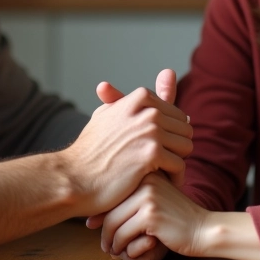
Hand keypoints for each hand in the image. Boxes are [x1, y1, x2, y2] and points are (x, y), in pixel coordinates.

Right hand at [61, 71, 192, 216]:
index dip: (170, 134)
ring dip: (177, 163)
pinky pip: (180, 165)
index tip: (159, 149)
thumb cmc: (91, 150)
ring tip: (163, 175)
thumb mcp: (108, 114)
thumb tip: (166, 73)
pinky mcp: (151, 154)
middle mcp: (147, 110)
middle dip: (176, 148)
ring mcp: (150, 131)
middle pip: (185, 129)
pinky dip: (175, 178)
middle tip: (162, 165)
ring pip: (186, 146)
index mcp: (139, 98)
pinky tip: (161, 185)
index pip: (176, 114)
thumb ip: (131, 99)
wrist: (73, 177)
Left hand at [88, 172, 208, 259]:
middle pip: (110, 206)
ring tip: (111, 250)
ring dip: (109, 240)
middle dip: (102, 228)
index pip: (112, 191)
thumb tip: (92, 215)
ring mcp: (148, 195)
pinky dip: (120, 246)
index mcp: (146, 171)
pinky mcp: (151, 214)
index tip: (93, 225)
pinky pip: (123, 233)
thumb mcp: (154, 200)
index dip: (100, 211)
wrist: (204, 229)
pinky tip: (123, 253)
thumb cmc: (176, 218)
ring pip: (113, 221)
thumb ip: (130, 200)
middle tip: (103, 244)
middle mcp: (146, 178)